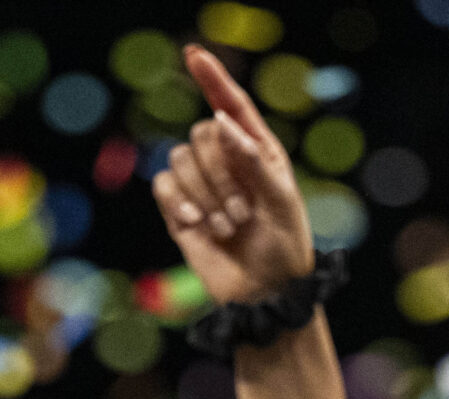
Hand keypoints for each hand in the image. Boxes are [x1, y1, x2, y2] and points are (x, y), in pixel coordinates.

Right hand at [155, 45, 314, 303]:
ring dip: (206, 195)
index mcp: (258, 151)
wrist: (264, 294)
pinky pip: (164, 186)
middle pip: (202, 135)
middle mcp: (227, 162)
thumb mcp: (282, 202)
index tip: (194, 55)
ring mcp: (201, 185)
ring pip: (181, 159)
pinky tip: (198, 226)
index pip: (231, 105)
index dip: (213, 78)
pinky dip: (180, 204)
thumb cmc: (284, 249)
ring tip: (227, 227)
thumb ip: (255, 160)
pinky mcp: (180, 209)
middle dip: (221, 174)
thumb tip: (220, 122)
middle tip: (242, 214)